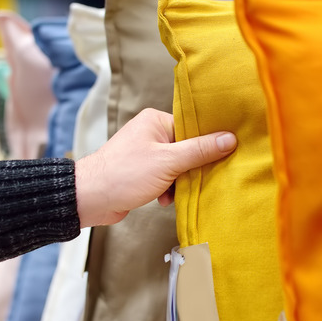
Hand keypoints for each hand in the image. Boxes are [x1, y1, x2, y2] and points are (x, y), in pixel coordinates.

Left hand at [74, 108, 236, 225]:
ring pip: (178, 166)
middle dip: (192, 168)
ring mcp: (146, 153)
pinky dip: (168, 189)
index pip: (193, 128)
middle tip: (199, 179)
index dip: (207, 143)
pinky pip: (166, 177)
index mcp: (156, 120)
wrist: (91, 198)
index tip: (224, 155)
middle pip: (187, 148)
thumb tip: (230, 138)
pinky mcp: (142, 172)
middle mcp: (151, 133)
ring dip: (179, 182)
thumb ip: (200, 150)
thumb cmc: (126, 174)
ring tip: (174, 192)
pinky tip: (164, 199)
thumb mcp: (169, 161)